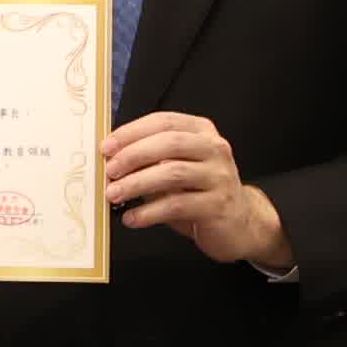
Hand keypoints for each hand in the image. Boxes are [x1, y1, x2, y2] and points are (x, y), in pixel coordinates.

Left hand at [103, 113, 291, 268]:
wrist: (239, 224)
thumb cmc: (199, 193)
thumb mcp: (176, 168)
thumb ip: (150, 159)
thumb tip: (110, 159)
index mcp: (202, 132)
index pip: (164, 122)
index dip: (132, 132)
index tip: (106, 147)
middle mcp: (215, 149)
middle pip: (169, 143)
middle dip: (133, 155)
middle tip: (109, 170)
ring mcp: (219, 177)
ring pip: (173, 173)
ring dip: (137, 184)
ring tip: (113, 195)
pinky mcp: (218, 205)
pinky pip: (178, 205)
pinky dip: (149, 212)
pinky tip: (132, 218)